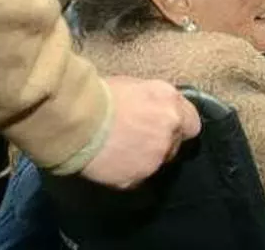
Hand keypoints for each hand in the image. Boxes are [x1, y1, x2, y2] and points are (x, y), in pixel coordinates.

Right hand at [79, 76, 200, 188]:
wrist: (73, 119)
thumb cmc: (97, 96)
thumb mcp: (134, 86)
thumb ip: (154, 102)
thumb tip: (155, 110)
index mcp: (171, 103)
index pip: (192, 124)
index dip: (178, 127)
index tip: (164, 128)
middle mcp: (171, 130)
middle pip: (174, 145)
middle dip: (159, 143)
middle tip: (135, 138)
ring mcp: (156, 157)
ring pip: (156, 163)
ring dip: (143, 158)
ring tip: (119, 150)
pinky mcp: (137, 178)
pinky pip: (136, 178)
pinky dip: (126, 172)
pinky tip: (110, 162)